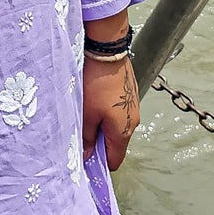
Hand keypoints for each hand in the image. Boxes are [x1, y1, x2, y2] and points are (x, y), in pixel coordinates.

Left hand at [82, 54, 140, 171]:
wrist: (108, 51)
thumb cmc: (97, 83)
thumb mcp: (87, 114)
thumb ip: (87, 138)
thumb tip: (87, 156)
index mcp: (123, 131)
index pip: (114, 160)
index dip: (98, 163)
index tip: (84, 159)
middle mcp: (132, 122)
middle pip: (115, 144)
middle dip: (98, 144)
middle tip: (80, 135)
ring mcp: (133, 108)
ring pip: (116, 128)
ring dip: (101, 127)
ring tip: (85, 116)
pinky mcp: (129, 96)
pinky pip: (118, 113)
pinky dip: (107, 114)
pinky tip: (94, 103)